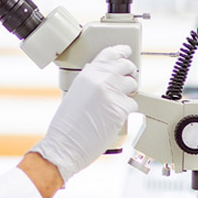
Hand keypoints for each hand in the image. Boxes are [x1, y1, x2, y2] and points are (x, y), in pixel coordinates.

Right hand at [30, 45, 138, 181]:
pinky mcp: (120, 109)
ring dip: (129, 93)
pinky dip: (127, 111)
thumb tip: (105, 76)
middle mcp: (100, 80)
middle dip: (129, 73)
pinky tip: (115, 116)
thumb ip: (90, 81)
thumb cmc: (66, 125)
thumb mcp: (75, 93)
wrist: (64, 145)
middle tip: (126, 81)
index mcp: (87, 74)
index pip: (110, 54)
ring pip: (133, 84)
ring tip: (119, 101)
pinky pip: (133, 104)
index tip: (126, 52)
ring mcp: (111, 93)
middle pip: (126, 66)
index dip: (121, 52)